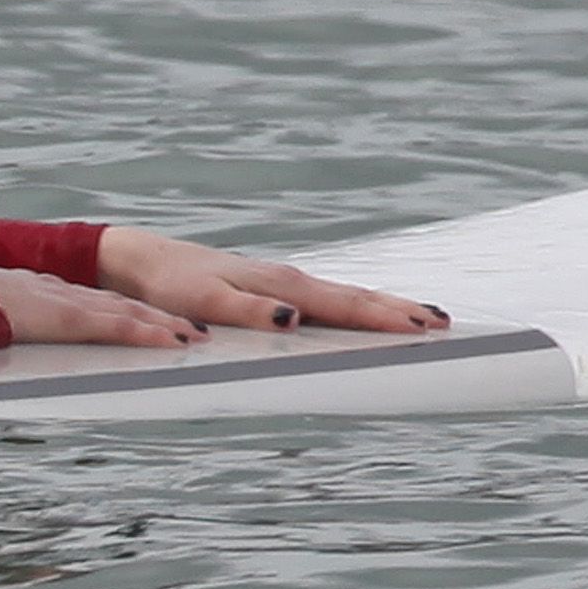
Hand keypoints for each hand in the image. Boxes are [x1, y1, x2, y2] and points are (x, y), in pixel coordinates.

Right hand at [0, 264, 210, 349]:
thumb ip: (0, 317)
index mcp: (47, 293)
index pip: (98, 301)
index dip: (128, 310)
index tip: (150, 317)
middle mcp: (68, 294)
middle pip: (124, 304)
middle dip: (159, 315)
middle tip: (193, 327)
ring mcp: (73, 306)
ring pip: (131, 313)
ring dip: (166, 324)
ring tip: (197, 336)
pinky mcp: (74, 320)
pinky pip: (120, 328)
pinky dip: (150, 333)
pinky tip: (174, 341)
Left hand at [92, 226, 445, 334]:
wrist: (140, 261)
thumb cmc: (169, 284)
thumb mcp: (203, 301)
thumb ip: (248, 311)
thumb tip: (296, 319)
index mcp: (281, 285)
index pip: (345, 304)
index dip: (387, 317)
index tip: (428, 327)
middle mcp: (289, 281)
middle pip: (356, 297)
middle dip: (400, 310)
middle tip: (447, 325)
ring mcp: (282, 282)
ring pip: (343, 295)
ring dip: (383, 307)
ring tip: (423, 319)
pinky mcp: (270, 287)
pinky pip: (324, 298)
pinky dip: (353, 305)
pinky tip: (362, 314)